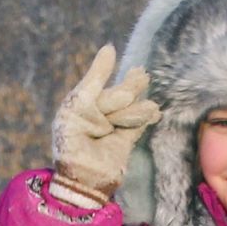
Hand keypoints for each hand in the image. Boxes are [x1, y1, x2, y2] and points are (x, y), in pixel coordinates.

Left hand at [50, 44, 159, 206]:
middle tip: (142, 80)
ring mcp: (111, 127)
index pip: (102, 86)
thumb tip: (110, 47)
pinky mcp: (124, 142)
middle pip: (119, 96)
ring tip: (149, 107)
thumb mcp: (79, 103)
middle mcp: (96, 114)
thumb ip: (96, 77)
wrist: (81, 177)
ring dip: (137, 108)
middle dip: (128, 91)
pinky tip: (154, 111)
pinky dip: (146, 117)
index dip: (115, 80)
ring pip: (130, 109)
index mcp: (81, 104)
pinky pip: (137, 125)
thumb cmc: (72, 139)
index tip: (134, 70)